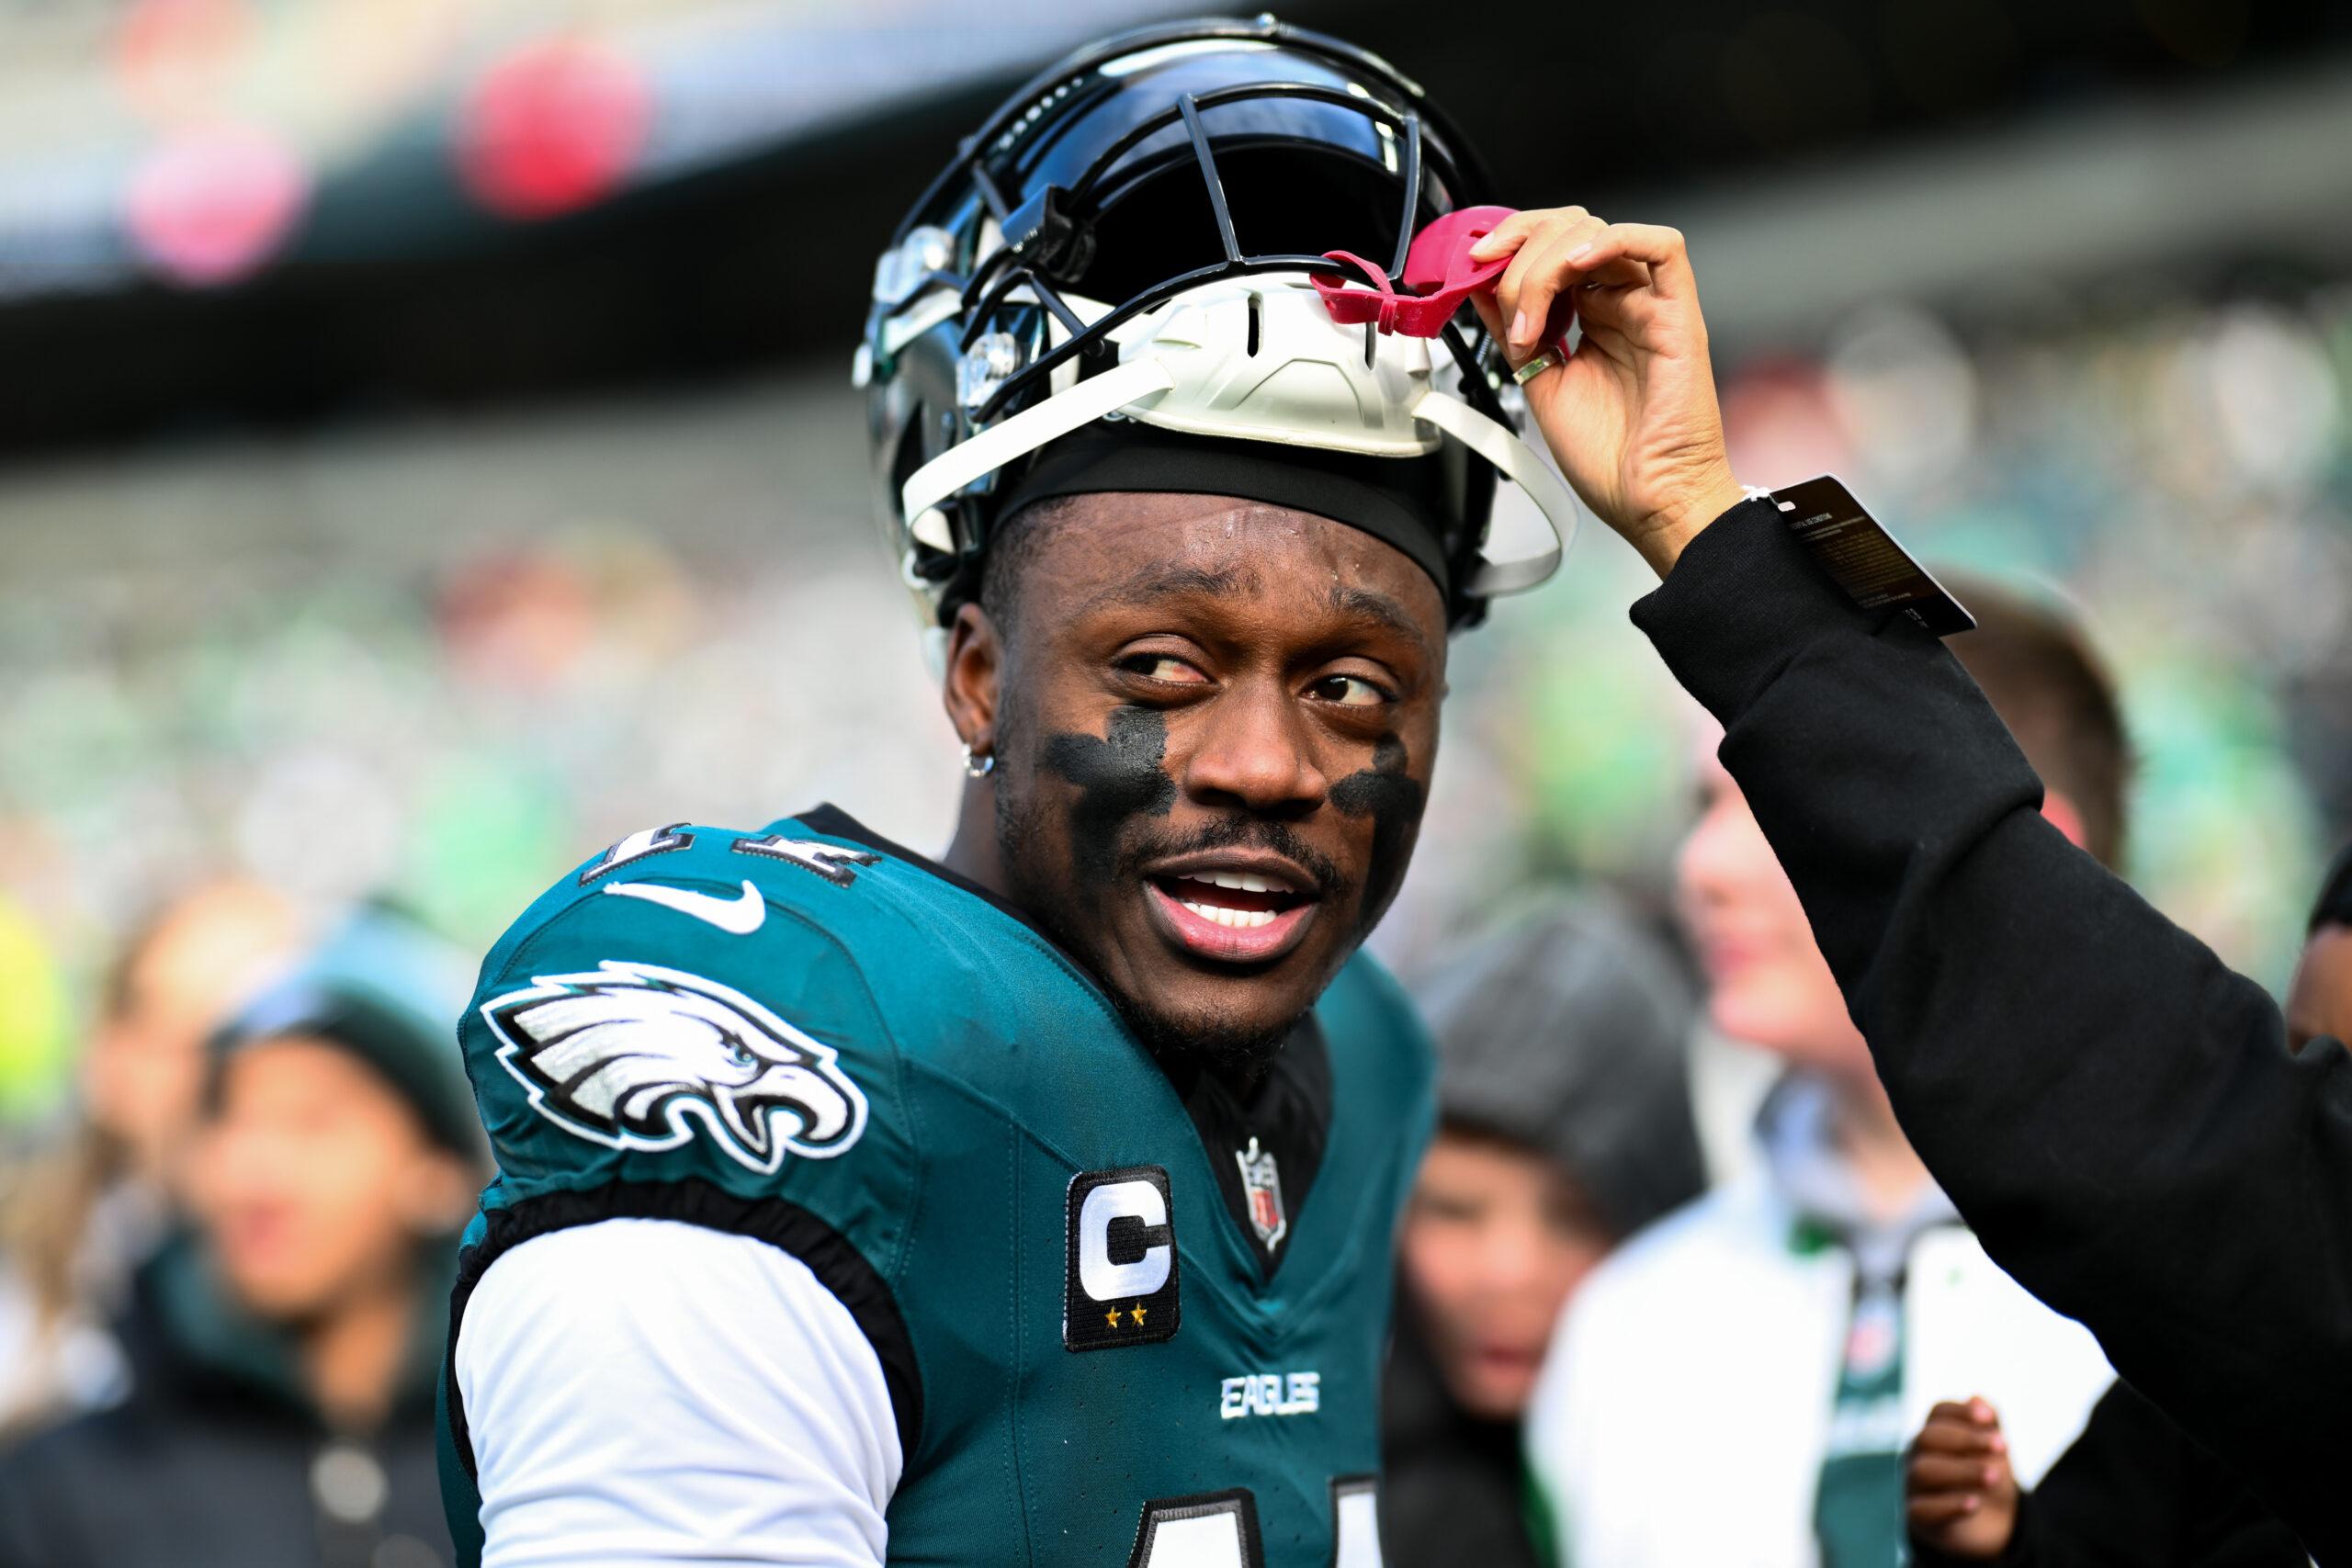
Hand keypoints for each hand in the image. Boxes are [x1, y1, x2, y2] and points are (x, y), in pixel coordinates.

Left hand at [1466, 207, 1744, 577]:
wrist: (1648, 500)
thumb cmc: (1610, 460)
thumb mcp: (1538, 383)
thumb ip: (1513, 333)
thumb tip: (1480, 289)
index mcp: (1591, 316)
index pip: (1550, 247)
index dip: (1509, 244)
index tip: (1472, 265)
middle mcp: (1620, 304)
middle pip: (1569, 230)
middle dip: (1519, 252)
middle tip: (1497, 296)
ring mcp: (1650, 306)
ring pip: (1599, 233)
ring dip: (1547, 262)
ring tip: (1530, 317)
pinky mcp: (1679, 315)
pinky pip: (1663, 247)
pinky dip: (1612, 240)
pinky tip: (1575, 266)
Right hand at [1907, 1397, 2020, 1558]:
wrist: (1988, 1527)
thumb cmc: (1985, 1479)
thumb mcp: (1993, 1451)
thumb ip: (1988, 1424)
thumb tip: (1978, 1398)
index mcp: (1934, 1434)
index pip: (1938, 1413)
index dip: (1961, 1412)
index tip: (1988, 1417)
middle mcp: (1917, 1455)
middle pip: (1927, 1438)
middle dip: (1966, 1439)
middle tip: (2004, 1446)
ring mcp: (1913, 1486)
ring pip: (1924, 1471)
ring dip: (1962, 1471)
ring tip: (1994, 1476)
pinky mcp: (1916, 1517)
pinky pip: (1923, 1510)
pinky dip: (1949, 1505)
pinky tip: (1974, 1503)